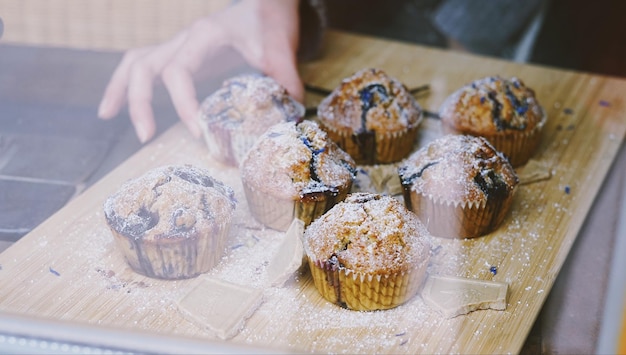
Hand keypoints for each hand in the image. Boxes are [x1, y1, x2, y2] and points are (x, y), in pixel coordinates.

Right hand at [97, 0, 303, 142]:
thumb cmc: (269, 21)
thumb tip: (288, 114)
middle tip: (146, 136)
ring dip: (120, 88)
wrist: (265, 3)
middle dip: (139, 101)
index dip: (183, 103)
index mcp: (204, 36)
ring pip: (135, 61)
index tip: (197, 132)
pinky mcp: (181, 55)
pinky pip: (144, 65)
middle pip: (144, 65)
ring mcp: (178, 46)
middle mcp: (184, 39)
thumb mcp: (280, 47)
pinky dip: (126, 84)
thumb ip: (284, 79)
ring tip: (107, 116)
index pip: (180, 71)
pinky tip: (117, 106)